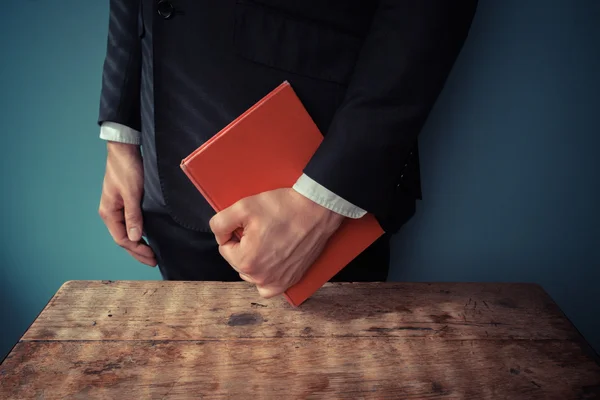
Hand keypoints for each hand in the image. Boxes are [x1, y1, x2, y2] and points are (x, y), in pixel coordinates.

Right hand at [98, 142, 155, 265]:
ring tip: (151, 253)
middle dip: (138, 251)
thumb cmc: (126, 168)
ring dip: (139, 243)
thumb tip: (135, 238)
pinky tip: (148, 236)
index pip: (122, 239)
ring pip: (128, 231)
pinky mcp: (126, 201)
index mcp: (109, 212)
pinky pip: (131, 222)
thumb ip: (133, 216)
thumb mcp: (132, 193)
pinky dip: (140, 231)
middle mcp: (111, 212)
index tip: (152, 257)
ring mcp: (118, 207)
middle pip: (124, 238)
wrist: (125, 149)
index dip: (137, 250)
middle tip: (153, 261)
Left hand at [209, 188, 344, 297]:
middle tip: (262, 230)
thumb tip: (220, 236)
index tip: (251, 223)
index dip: (235, 232)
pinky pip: (268, 287)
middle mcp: (261, 278)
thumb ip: (219, 224)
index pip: (224, 247)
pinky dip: (267, 277)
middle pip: (238, 261)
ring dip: (255, 260)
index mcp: (246, 261)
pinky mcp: (291, 281)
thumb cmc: (283, 207)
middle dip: (244, 246)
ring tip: (270, 240)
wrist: (316, 210)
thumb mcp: (242, 206)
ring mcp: (278, 282)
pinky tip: (273, 261)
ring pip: (252, 274)